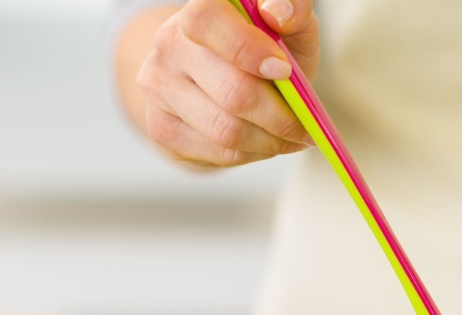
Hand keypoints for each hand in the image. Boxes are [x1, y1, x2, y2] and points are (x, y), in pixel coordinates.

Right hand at [133, 0, 318, 166]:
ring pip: (227, 131)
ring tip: (287, 138)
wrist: (211, 80)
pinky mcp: (160, 126)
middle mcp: (170, 42)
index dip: (249, 50)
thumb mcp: (286, 27)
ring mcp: (159, 86)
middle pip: (232, 93)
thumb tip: (277, 14)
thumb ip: (292, 10)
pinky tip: (262, 143)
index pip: (208, 22)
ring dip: (269, 142)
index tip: (283, 71)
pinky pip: (218, 153)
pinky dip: (252, 154)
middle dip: (279, 117)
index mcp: (199, 8)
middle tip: (302, 126)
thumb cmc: (260, 50)